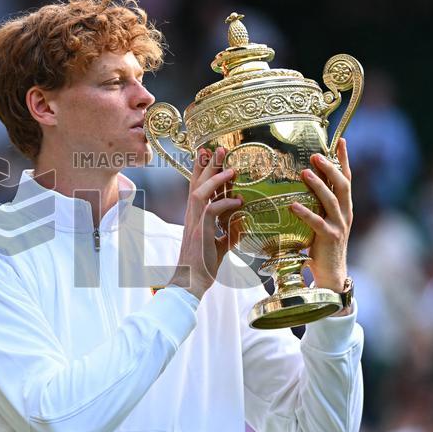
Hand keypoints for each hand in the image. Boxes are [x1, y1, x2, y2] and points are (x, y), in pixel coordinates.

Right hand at [168, 146, 243, 299]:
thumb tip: (242, 222)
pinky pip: (212, 211)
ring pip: (201, 192)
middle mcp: (192, 216)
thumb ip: (230, 233)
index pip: (197, 187)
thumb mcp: (220, 246)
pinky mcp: (201, 232)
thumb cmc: (203, 266)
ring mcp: (194, 223)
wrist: (190, 282)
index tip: (206, 153)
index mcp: (195, 217)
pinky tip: (238, 201)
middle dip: (208, 165)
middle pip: (197, 184)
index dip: (201, 169)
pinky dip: (226, 203)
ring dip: (216, 179)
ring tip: (231, 169)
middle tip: (219, 148)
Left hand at [289, 138, 352, 292]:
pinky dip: (305, 213)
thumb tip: (302, 183)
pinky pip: (317, 223)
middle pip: (342, 185)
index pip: (346, 178)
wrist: (331, 274)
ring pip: (331, 200)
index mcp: (344, 206)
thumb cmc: (322, 245)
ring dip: (318, 185)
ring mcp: (339, 226)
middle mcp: (345, 213)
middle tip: (315, 155)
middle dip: (330, 167)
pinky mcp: (329, 238)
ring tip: (304, 172)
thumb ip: (318, 203)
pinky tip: (293, 205)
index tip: (341, 140)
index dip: (344, 159)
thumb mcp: (323, 219)